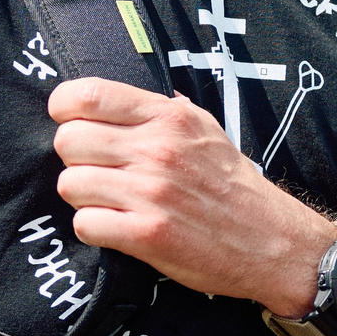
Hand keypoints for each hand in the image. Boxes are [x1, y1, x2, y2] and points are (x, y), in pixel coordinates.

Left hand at [50, 78, 336, 313]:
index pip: (86, 95)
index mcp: (168, 117)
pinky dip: (93, 228)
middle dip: (75, 159)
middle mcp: (157, 149)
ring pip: (70, 184)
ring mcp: (151, 193)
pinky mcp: (148, 235)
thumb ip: (163, 110)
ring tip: (108, 202)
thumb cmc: (233, 184)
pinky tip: (115, 228)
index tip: (75, 124)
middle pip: (68, 141)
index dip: (65, 110)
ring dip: (83, 197)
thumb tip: (121, 98)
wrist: (271, 240)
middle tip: (97, 171)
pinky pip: (84, 224)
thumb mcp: (206, 128)